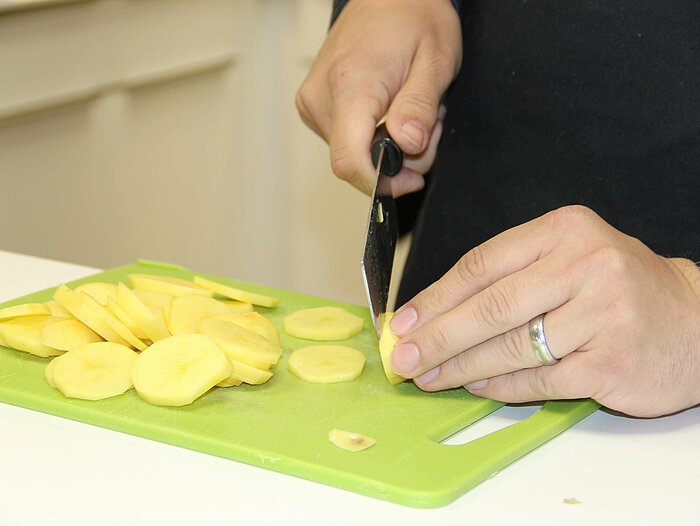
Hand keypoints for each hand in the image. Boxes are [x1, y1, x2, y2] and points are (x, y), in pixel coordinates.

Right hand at [296, 0, 461, 195]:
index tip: (410, 180)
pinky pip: (346, 141)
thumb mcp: (436, 60)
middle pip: (356, 162)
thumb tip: (407, 146)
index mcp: (350, 85)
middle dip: (399, 159)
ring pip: (352, 155)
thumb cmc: (413, 17)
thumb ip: (420, 107)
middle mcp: (320, 97)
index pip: (350, 162)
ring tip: (411, 110)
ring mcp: (312, 103)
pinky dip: (375, 137)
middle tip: (428, 126)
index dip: (381, 184)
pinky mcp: (313, 106)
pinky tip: (391, 111)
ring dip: (390, 147)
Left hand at [389, 205, 699, 417]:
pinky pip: (540, 379)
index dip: (435, 297)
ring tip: (429, 377)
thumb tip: (434, 315)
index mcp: (564, 230)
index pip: (481, 264)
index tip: (402, 322)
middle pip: (490, 306)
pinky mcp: (613, 361)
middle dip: (438, 337)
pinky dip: (501, 386)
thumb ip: (508, 278)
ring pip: (511, 346)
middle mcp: (586, 264)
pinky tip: (475, 387)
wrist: (696, 321)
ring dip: (461, 367)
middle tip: (402, 357)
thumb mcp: (566, 260)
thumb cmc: (615, 289)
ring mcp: (603, 313)